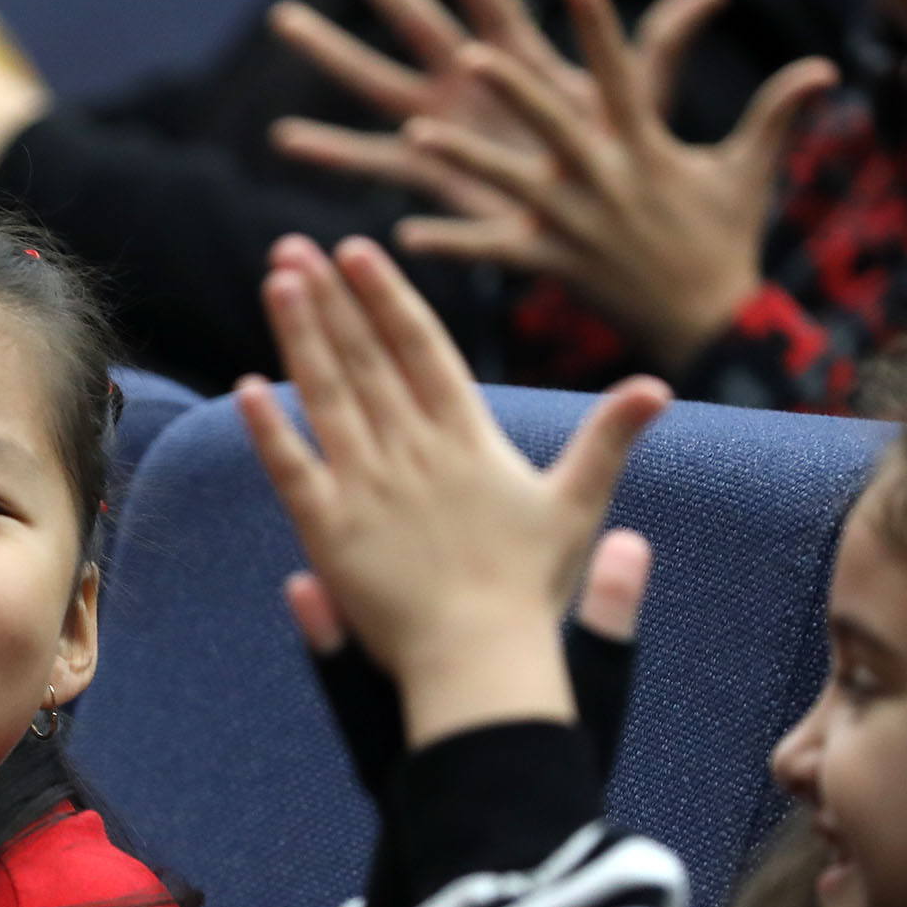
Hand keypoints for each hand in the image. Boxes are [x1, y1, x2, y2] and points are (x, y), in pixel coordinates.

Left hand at [238, 233, 667, 747]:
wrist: (480, 659)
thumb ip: (608, 440)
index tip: (357, 252)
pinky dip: (269, 429)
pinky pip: (291, 470)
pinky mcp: (329, 530)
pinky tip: (247, 387)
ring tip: (278, 283)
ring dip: (300, 337)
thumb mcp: (576, 505)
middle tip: (295, 246)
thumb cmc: (530, 588)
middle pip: (366, 360)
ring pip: (327, 397)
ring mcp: (367, 488)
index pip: (421, 350)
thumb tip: (659, 386)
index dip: (387, 298)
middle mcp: (412, 452)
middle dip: (331, 299)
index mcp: (466, 439)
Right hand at [269, 0, 721, 224]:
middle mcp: (471, 84)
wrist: (603, 234)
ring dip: (333, 51)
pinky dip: (334, 153)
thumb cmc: (621, 162)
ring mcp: (443, 126)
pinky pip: (373, 162)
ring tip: (286, 18)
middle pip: (417, 21)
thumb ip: (661, 49)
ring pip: (378, 80)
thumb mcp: (638, 103)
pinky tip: (287, 138)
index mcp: (519, 60)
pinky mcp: (432, 176)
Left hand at [371, 0, 834, 370]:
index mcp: (646, 149)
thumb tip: (824, 66)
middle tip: (473, 53)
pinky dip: (456, 246)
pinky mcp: (553, 264)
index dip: (601, 29)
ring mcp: (575, 225)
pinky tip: (408, 234)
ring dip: (466, 160)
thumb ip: (777, 112)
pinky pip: (497, 254)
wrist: (709, 322)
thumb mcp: (750, 171)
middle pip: (555, 128)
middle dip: (517, 91)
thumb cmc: (725, 236)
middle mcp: (606, 182)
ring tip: (416, 133)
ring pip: (512, 186)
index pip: (622, 77)